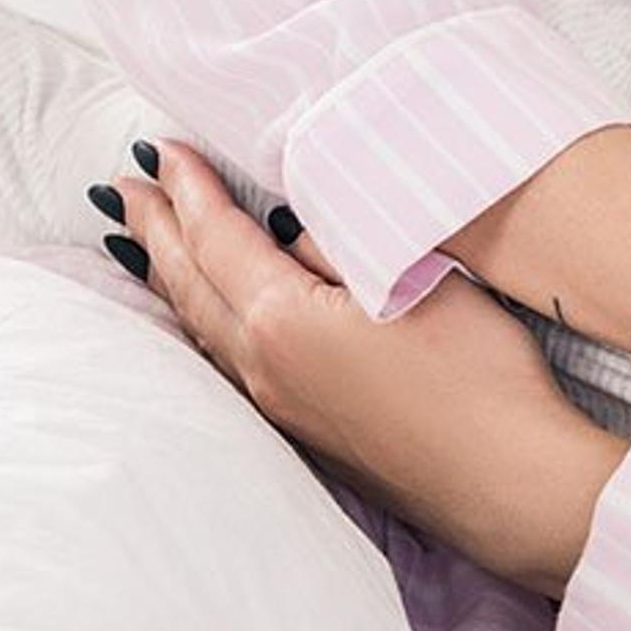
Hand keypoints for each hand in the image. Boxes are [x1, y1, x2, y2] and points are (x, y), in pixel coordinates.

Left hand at [103, 140, 621, 599]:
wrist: (508, 481)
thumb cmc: (476, 376)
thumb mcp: (415, 277)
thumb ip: (339, 244)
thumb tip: (291, 232)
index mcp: (281, 320)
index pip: (216, 237)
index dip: (187, 189)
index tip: (161, 149)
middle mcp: (263, 368)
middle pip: (189, 286)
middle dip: (155, 231)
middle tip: (122, 188)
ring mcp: (281, 408)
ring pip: (201, 331)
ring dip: (169, 280)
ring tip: (148, 245)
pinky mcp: (308, 433)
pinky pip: (225, 365)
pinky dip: (200, 325)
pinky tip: (210, 323)